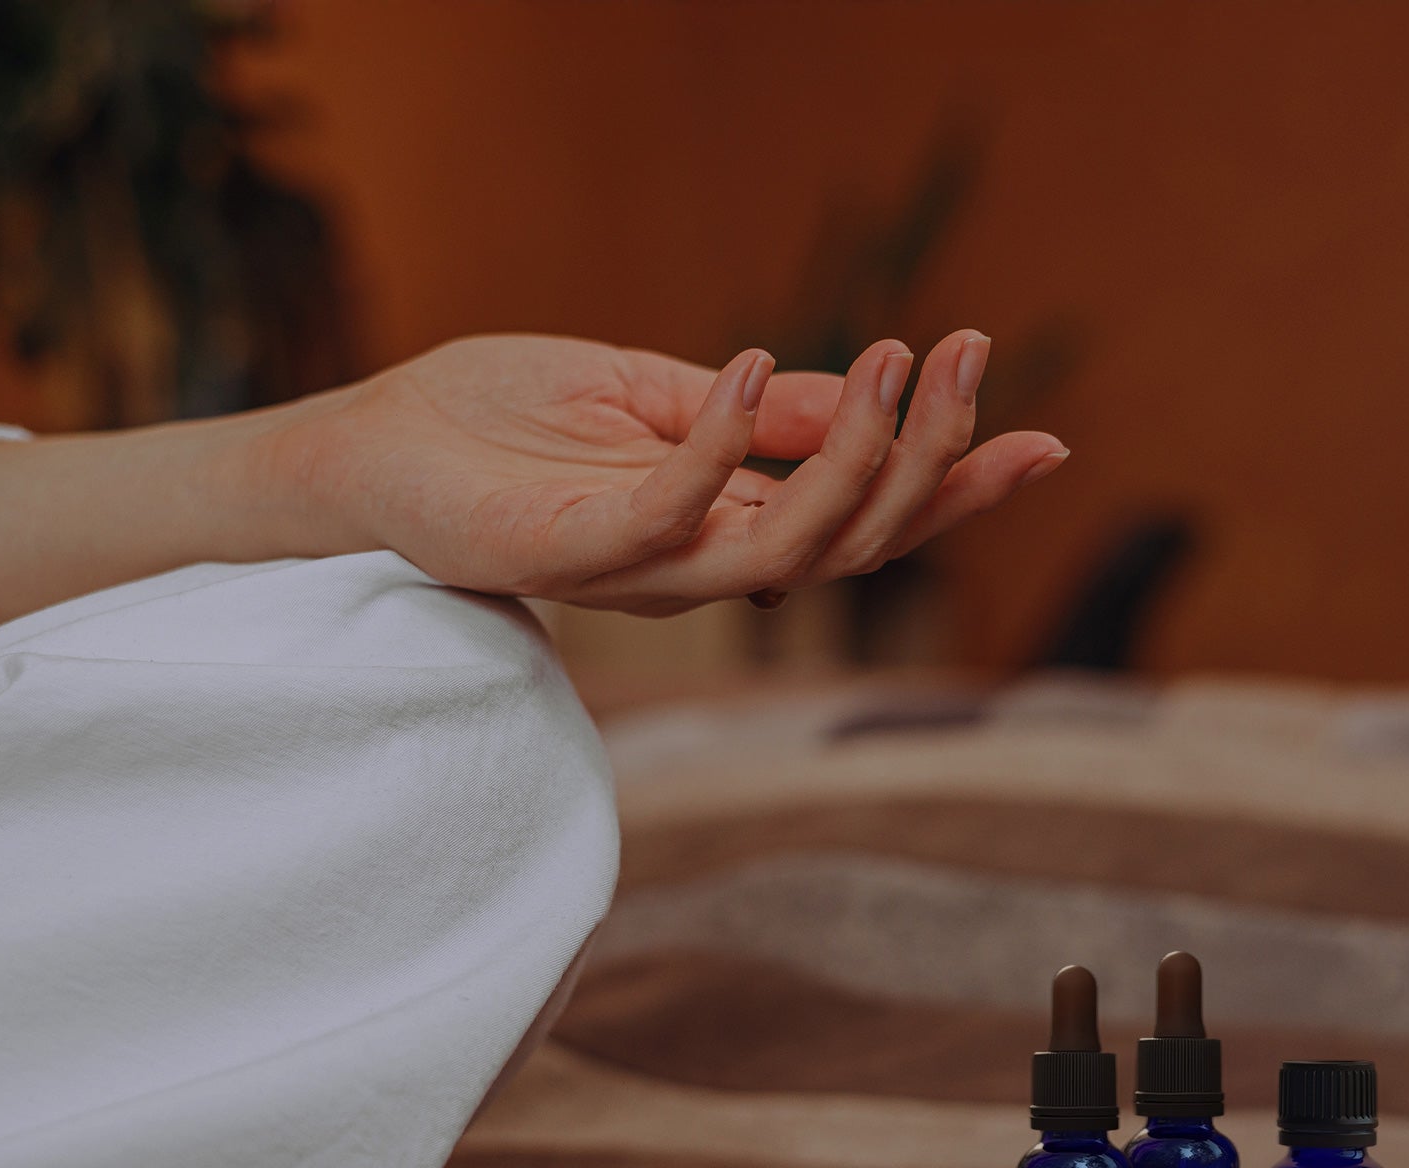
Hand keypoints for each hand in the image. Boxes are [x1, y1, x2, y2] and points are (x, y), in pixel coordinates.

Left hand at [248, 332, 1067, 615]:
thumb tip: (866, 393)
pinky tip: (747, 364)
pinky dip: (724, 446)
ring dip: (852, 455)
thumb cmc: (496, 421)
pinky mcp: (566, 552)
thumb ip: (757, 410)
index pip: (869, 525)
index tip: (1044, 442)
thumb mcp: (653, 392)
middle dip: (929, 460)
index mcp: (727, 527)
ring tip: (887, 356)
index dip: (957, 490)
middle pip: (855, 547)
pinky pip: (670, 518)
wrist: (365, 446)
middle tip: (965, 357)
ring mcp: (635, 571)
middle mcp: (696, 566)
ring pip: (789, 554)